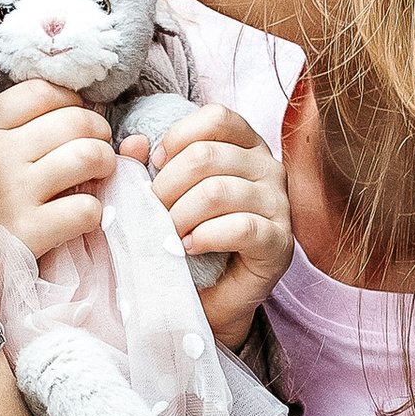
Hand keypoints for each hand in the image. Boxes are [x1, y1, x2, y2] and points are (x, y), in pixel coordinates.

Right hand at [0, 77, 116, 259]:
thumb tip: (46, 113)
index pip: (41, 93)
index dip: (70, 102)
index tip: (74, 119)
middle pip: (73, 120)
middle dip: (98, 131)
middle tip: (97, 147)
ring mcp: (12, 193)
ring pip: (87, 156)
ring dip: (104, 163)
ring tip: (99, 175)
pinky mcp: (27, 232)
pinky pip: (85, 209)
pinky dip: (94, 211)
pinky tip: (81, 216)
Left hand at [141, 104, 293, 347]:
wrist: (208, 298)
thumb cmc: (187, 238)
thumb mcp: (166, 195)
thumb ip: (151, 165)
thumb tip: (134, 144)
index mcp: (245, 146)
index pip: (217, 117)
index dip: (178, 137)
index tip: (155, 167)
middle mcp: (269, 168)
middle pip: (207, 155)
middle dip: (166, 186)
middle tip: (152, 214)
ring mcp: (279, 205)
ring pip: (218, 191)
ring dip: (179, 215)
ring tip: (168, 235)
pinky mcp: (280, 243)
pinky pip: (241, 228)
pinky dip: (206, 237)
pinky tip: (188, 247)